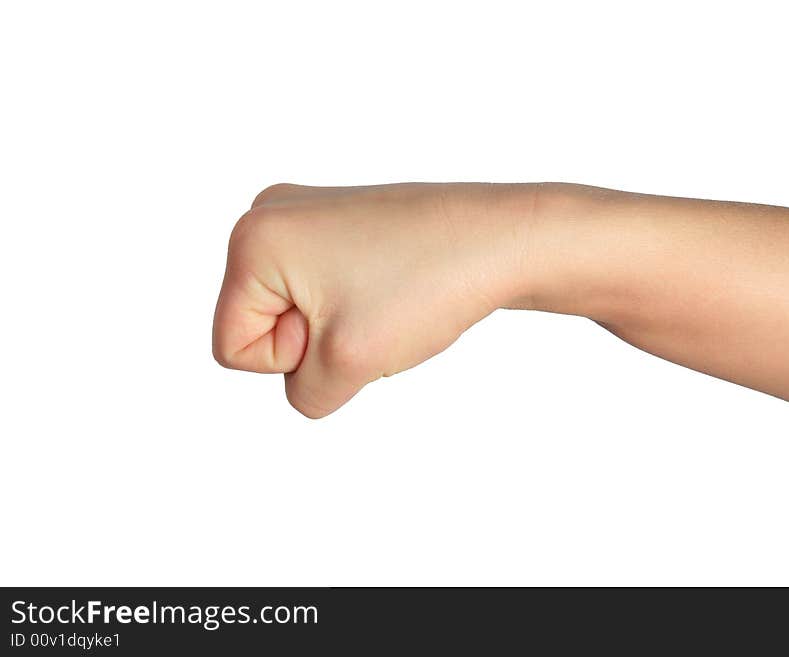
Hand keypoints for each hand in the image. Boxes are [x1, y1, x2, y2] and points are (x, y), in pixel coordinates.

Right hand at [213, 183, 535, 417]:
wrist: (502, 241)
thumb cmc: (425, 287)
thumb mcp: (346, 364)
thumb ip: (303, 392)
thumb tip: (309, 374)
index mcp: (252, 240)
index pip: (234, 349)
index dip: (292, 359)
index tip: (345, 323)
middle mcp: (269, 214)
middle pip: (261, 328)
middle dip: (315, 342)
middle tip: (371, 312)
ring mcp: (306, 213)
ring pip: (297, 315)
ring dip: (340, 328)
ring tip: (387, 298)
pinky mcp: (338, 221)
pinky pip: (324, 293)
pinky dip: (356, 307)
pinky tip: (394, 288)